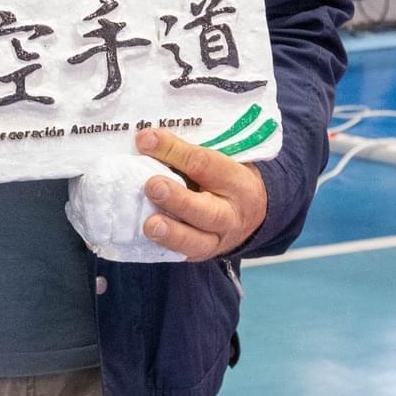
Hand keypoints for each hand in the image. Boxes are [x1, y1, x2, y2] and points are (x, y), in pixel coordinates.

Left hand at [137, 129, 267, 259]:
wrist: (251, 214)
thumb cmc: (226, 178)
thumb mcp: (219, 159)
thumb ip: (186, 152)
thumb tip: (144, 140)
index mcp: (236, 181)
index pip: (204, 164)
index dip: (173, 151)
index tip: (146, 140)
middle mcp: (231, 214)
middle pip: (207, 210)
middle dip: (178, 200)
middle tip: (153, 186)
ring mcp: (218, 240)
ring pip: (197, 241)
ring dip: (172, 233)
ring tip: (151, 225)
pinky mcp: (202, 255)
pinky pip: (184, 255)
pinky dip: (165, 247)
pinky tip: (147, 239)